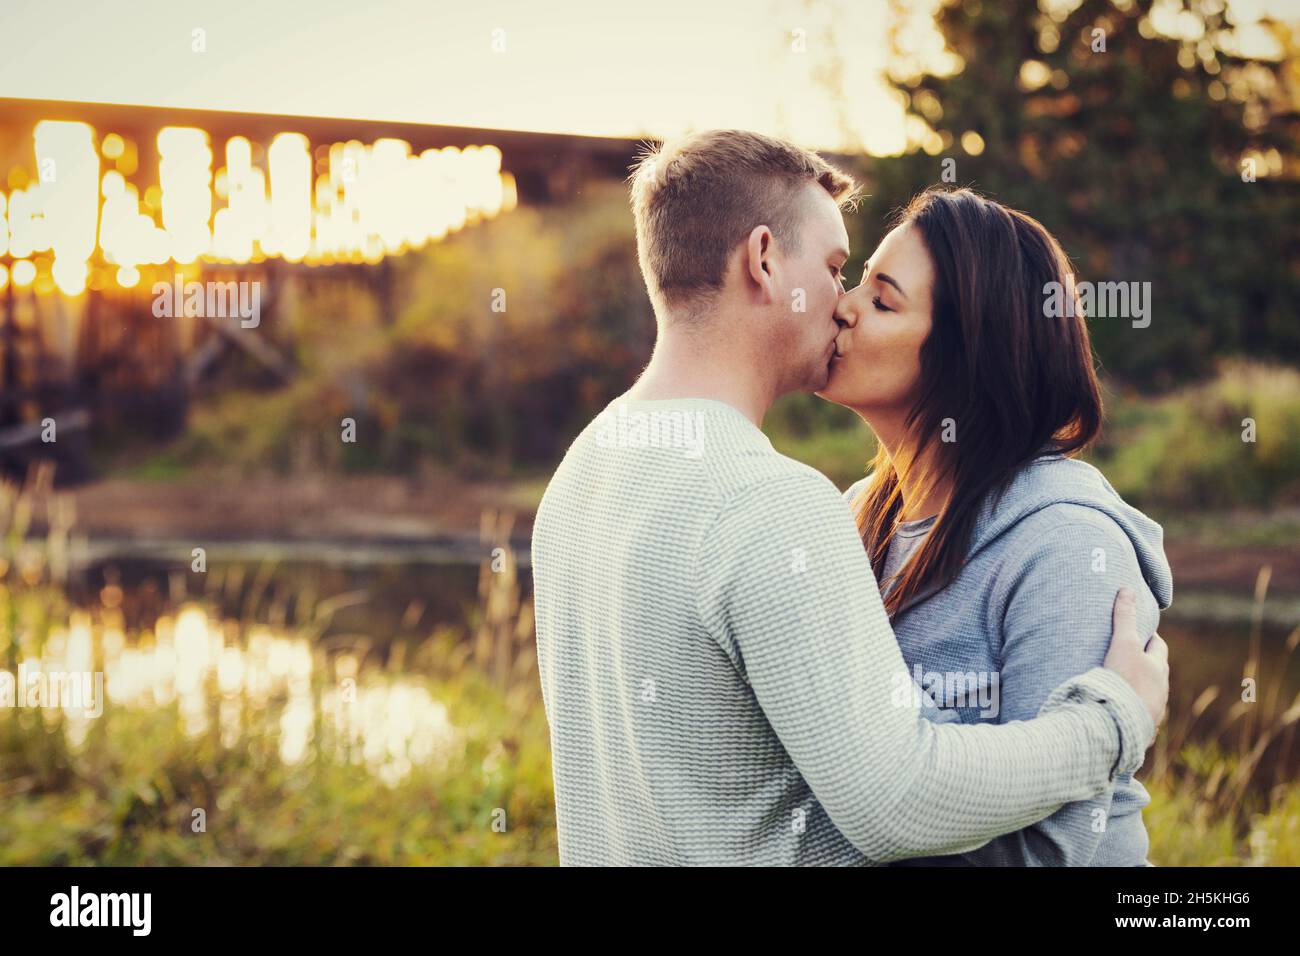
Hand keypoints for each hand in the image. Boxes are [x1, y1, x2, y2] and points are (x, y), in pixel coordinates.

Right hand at [1102, 587, 1168, 727]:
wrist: (1119, 722)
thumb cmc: (1125, 679)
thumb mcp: (1123, 643)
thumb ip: (1125, 617)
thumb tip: (1127, 589)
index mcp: (1159, 668)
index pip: (1158, 646)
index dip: (1148, 637)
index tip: (1137, 632)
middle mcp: (1161, 690)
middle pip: (1155, 671)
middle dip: (1144, 664)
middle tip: (1126, 657)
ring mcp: (1153, 710)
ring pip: (1149, 694)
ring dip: (1139, 689)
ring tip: (1121, 685)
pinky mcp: (1142, 727)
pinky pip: (1139, 714)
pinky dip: (1131, 708)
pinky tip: (1119, 709)